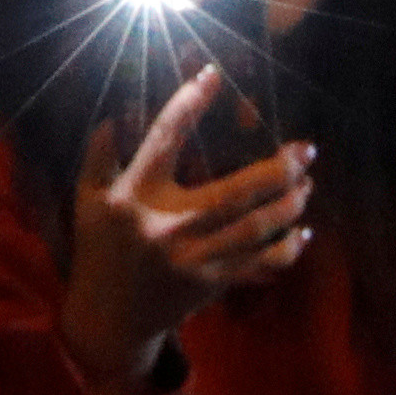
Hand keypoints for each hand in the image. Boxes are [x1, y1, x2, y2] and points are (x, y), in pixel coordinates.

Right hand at [54, 68, 315, 394]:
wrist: (108, 319)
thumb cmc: (99, 250)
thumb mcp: (88, 200)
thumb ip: (100, 157)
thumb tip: (115, 115)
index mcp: (136, 196)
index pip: (165, 139)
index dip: (189, 103)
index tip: (213, 75)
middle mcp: (168, 226)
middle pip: (232, 193)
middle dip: (275, 170)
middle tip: (306, 149)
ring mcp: (194, 259)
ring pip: (252, 230)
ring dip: (287, 205)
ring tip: (307, 181)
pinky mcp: (210, 284)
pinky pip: (255, 266)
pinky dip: (284, 251)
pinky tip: (304, 232)